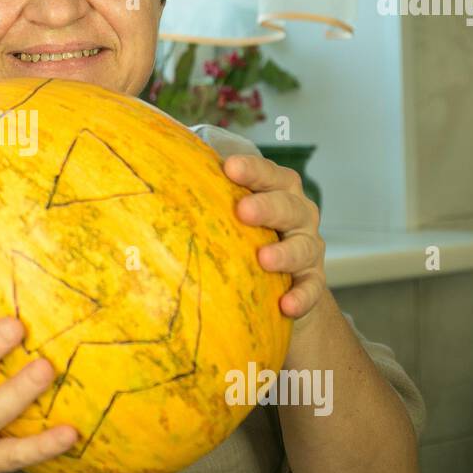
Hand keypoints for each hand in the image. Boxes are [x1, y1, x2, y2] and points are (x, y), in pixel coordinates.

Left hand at [222, 155, 325, 319]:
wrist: (285, 277)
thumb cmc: (249, 231)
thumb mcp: (233, 210)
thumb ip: (210, 192)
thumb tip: (159, 175)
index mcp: (279, 189)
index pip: (268, 174)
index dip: (252, 170)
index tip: (230, 167)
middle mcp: (298, 214)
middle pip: (287, 206)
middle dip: (266, 207)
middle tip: (242, 210)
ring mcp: (308, 247)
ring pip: (302, 247)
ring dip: (284, 253)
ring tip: (263, 259)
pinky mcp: (312, 280)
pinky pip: (311, 289)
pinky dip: (301, 297)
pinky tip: (286, 306)